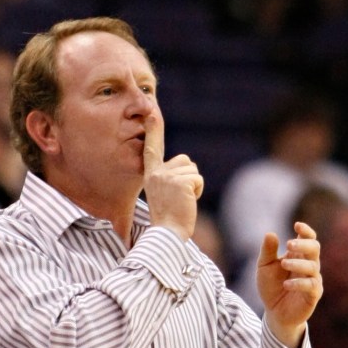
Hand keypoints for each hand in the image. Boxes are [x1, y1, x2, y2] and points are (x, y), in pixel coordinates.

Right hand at [142, 114, 202, 240]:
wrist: (167, 234)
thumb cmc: (168, 218)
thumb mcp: (163, 193)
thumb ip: (168, 177)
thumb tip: (185, 165)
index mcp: (150, 174)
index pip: (152, 148)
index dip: (153, 129)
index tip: (151, 112)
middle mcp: (156, 172)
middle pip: (185, 162)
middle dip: (189, 178)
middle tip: (178, 199)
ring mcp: (167, 176)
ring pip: (193, 170)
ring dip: (194, 186)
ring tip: (182, 201)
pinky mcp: (180, 182)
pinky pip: (198, 179)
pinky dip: (197, 191)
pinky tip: (187, 203)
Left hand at [256, 222, 322, 347]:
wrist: (274, 312)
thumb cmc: (271, 287)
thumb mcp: (264, 267)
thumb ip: (267, 251)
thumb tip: (270, 233)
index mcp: (299, 255)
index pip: (308, 239)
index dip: (306, 231)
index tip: (297, 225)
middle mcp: (309, 265)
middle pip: (314, 248)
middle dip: (303, 244)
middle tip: (289, 244)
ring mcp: (313, 279)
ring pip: (313, 266)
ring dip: (298, 263)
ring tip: (283, 263)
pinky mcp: (313, 295)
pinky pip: (311, 285)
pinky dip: (299, 283)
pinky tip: (287, 284)